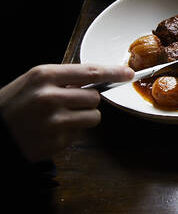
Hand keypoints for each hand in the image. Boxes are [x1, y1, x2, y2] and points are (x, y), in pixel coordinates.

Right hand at [0, 64, 133, 162]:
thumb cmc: (12, 105)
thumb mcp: (32, 82)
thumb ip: (62, 79)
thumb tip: (97, 79)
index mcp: (44, 76)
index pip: (90, 72)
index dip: (113, 72)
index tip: (128, 74)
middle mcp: (50, 97)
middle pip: (95, 97)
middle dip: (87, 101)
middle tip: (69, 104)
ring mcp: (54, 121)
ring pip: (93, 117)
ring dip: (83, 118)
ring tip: (60, 118)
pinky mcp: (56, 141)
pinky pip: (79, 134)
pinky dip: (70, 132)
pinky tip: (50, 131)